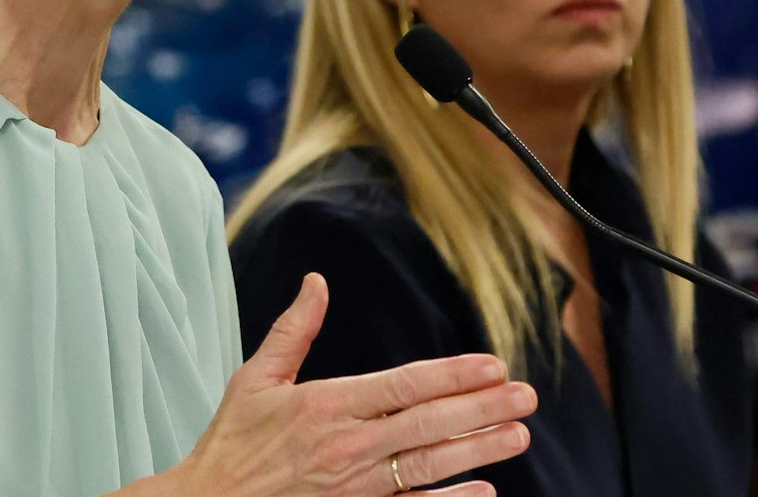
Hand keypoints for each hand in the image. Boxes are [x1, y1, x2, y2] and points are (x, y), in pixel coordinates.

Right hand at [178, 273, 534, 495]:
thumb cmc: (232, 443)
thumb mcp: (255, 378)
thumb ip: (293, 331)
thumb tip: (316, 283)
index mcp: (326, 405)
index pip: (404, 385)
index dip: (452, 375)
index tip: (492, 364)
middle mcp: (347, 446)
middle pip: (428, 424)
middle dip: (482, 408)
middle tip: (525, 396)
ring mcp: (355, 487)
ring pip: (428, 466)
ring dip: (478, 450)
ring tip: (518, 435)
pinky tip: (483, 491)